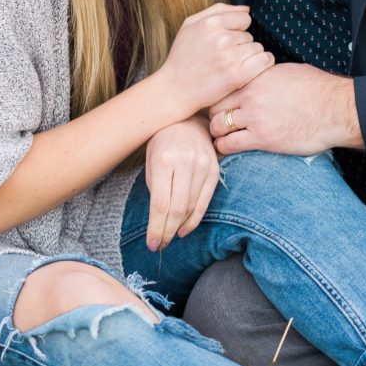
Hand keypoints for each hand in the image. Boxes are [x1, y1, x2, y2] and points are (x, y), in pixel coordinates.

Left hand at [145, 115, 220, 250]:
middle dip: (167, 232)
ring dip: (179, 228)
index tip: (151, 244)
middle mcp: (186, 162)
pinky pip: (205, 201)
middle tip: (159, 246)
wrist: (187, 119)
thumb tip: (158, 220)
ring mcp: (203, 165)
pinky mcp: (215, 169)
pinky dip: (195, 219)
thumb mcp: (151, 160)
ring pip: (192, 207)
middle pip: (177, 209)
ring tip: (169, 238)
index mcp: (164, 159)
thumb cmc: (162, 140)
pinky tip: (184, 229)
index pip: (160, 204)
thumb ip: (155, 188)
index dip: (156, 228)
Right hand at [160, 3, 273, 115]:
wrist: (175, 89)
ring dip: (249, 56)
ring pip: (257, 48)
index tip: (228, 41)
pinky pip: (265, 60)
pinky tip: (253, 69)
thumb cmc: (182, 56)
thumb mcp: (190, 25)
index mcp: (210, 23)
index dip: (237, 30)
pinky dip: (263, 63)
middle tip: (224, 57)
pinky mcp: (237, 75)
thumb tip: (247, 9)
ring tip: (232, 65)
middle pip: (249, 35)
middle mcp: (222, 38)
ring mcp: (230, 57)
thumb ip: (218, 10)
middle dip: (240, 45)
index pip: (244, 18)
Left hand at [209, 63, 364, 155]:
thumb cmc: (318, 89)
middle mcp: (251, 94)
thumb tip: (259, 74)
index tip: (219, 103)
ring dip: (217, 132)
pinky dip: (224, 148)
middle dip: (213, 114)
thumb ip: (266, 75)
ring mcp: (255, 117)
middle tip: (216, 122)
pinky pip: (230, 144)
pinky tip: (227, 150)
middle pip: (214, 105)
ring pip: (218, 125)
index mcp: (257, 76)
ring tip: (221, 137)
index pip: (223, 84)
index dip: (218, 95)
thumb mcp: (287, 72)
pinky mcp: (263, 138)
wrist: (335, 109)